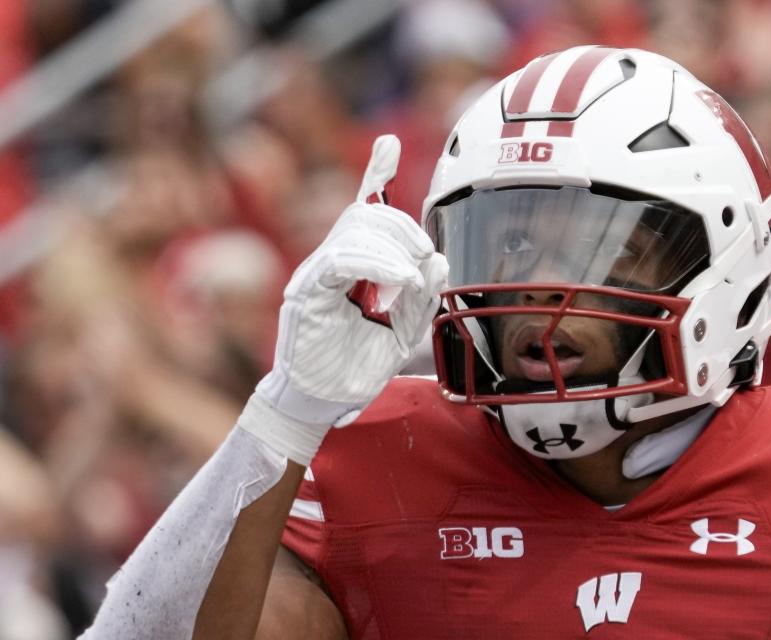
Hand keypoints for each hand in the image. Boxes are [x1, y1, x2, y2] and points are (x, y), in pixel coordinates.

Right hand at [239, 135, 447, 463]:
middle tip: (421, 263)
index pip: (364, 211)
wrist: (322, 405)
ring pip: (355, 229)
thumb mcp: (402, 331)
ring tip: (409, 283)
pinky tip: (398, 283)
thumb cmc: (355, 369)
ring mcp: (315, 274)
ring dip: (393, 249)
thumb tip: (439, 258)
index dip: (375, 174)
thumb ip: (421, 296)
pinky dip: (375, 265)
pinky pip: (340, 259)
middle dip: (404, 228)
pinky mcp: (306, 291)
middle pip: (367, 213)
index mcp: (350, 266)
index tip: (390, 144)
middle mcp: (330, 261)